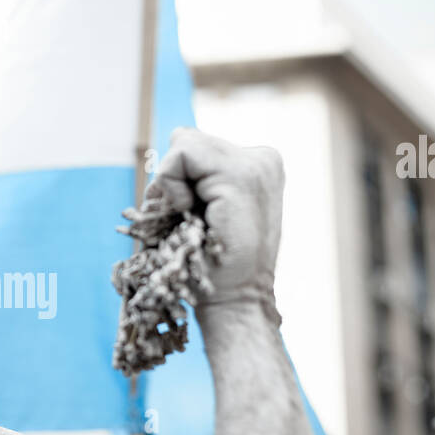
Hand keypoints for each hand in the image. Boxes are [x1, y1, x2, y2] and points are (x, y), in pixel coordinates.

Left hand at [151, 127, 283, 305]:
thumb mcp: (204, 208)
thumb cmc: (211, 263)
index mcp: (259, 165)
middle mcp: (263, 158)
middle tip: (189, 221)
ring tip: (193, 220)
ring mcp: (256, 164)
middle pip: (188, 140)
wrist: (234, 301)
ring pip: (184, 142)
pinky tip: (190, 213)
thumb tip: (177, 134)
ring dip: (172, 184)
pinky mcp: (241, 175)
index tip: (191, 215)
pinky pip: (182, 154)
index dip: (179, 179)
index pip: (198, 146)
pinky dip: (171, 184)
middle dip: (173, 180)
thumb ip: (196, 172)